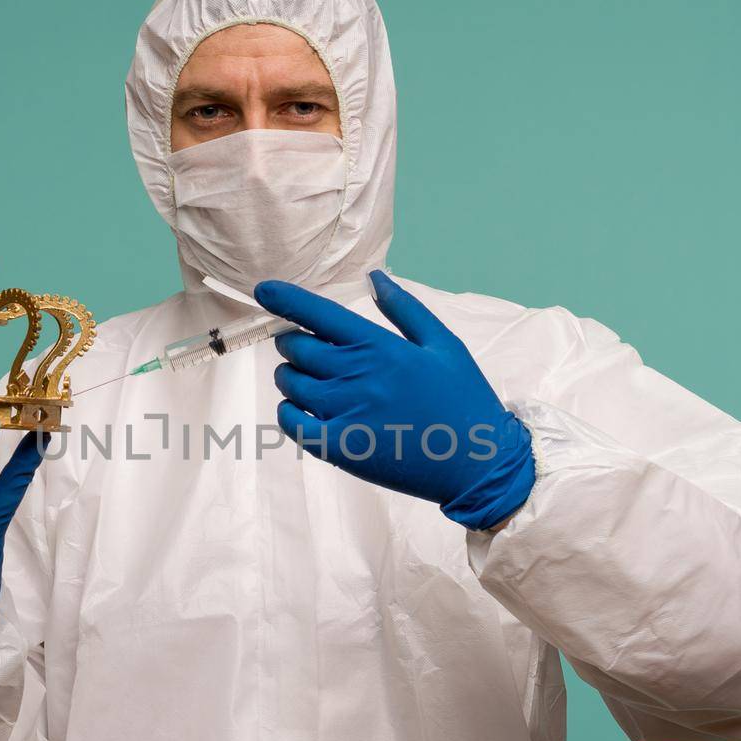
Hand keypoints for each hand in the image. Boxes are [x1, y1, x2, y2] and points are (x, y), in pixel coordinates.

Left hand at [256, 270, 535, 530]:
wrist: (477, 462)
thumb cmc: (463, 399)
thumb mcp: (443, 344)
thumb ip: (404, 309)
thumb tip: (374, 278)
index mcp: (380, 346)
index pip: (318, 314)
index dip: (284, 298)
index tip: (263, 290)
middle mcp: (356, 375)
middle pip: (296, 348)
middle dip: (293, 343)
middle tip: (305, 349)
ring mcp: (345, 412)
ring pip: (290, 383)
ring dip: (290, 376)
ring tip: (309, 380)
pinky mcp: (340, 448)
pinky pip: (292, 422)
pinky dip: (288, 411)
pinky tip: (303, 409)